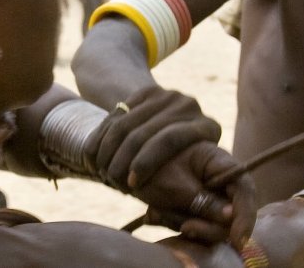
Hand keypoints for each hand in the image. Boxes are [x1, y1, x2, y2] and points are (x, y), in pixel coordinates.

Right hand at [88, 86, 221, 190]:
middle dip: (122, 160)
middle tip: (112, 181)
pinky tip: (96, 156)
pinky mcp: (146, 91)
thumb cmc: (188, 166)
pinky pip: (117, 114)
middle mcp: (188, 105)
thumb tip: (206, 213)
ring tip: (101, 171)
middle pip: (144, 132)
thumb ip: (195, 193)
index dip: (147, 162)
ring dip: (108, 150)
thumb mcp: (197, 174)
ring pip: (125, 123)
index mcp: (207, 127)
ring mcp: (167, 95)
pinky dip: (102, 137)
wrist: (177, 126)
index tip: (132, 185)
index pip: (170, 140)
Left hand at [134, 142, 255, 251]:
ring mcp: (209, 195)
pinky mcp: (196, 208)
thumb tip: (231, 216)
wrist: (127, 167)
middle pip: (232, 212)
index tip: (238, 240)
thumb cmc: (150, 169)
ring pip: (213, 223)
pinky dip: (175, 222)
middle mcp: (219, 179)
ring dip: (185, 223)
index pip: (244, 188)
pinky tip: (154, 214)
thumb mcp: (174, 186)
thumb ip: (203, 201)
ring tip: (156, 212)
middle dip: (209, 226)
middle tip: (186, 229)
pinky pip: (196, 224)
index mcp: (218, 162)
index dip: (245, 215)